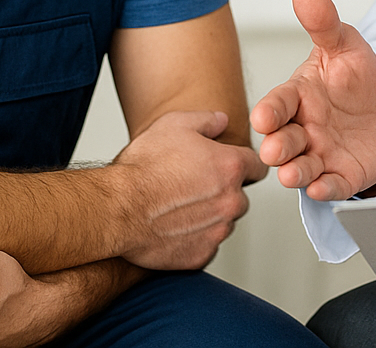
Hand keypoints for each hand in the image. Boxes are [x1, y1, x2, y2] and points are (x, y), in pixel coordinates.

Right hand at [110, 109, 264, 269]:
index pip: (258, 167)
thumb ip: (207, 120)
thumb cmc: (142, 169)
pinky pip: (207, 245)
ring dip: (210, 215)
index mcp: (230, 168)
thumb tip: (222, 120)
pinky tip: (173, 226)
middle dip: (223, 192)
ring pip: (224, 222)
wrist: (116, 209)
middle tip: (193, 187)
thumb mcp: (174, 124)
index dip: (243, 164)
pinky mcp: (201, 255)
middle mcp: (230, 201)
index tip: (232, 167)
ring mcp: (217, 231)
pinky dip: (195, 238)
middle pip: (240, 197)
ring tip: (179, 207)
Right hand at [251, 0, 375, 199]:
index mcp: (298, 96)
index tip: (264, 118)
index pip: (277, 104)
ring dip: (294, 173)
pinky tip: (323, 188)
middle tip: (276, 149)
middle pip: (281, 141)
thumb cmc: (354, 80)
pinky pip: (329, 186)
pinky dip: (325, 190)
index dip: (269, 111)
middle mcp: (301, 128)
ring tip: (294, 174)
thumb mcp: (345, 46)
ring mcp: (318, 154)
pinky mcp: (338, 175)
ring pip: (299, 168)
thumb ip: (324, 22)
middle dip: (277, 147)